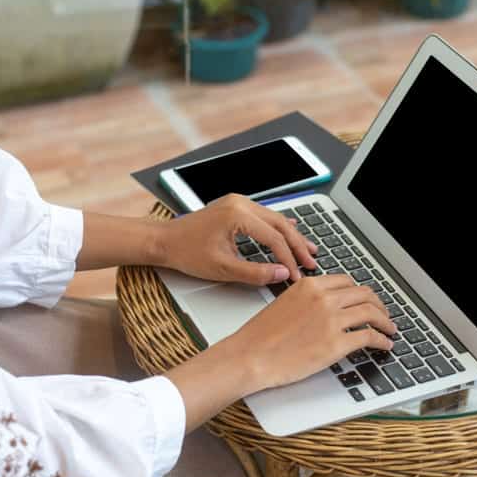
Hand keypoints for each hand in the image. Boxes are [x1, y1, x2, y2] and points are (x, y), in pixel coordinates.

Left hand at [157, 194, 317, 285]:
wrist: (165, 240)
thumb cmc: (187, 252)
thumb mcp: (223, 269)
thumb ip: (255, 273)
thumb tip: (282, 274)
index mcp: (238, 215)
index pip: (274, 238)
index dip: (289, 258)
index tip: (298, 274)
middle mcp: (240, 203)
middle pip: (280, 224)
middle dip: (298, 245)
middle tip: (312, 261)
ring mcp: (237, 202)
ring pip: (274, 218)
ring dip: (291, 235)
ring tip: (309, 248)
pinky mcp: (234, 207)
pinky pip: (263, 215)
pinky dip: (278, 227)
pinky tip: (290, 229)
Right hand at [223, 275, 395, 390]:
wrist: (249, 356)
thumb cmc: (259, 337)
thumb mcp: (284, 305)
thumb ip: (307, 301)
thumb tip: (326, 310)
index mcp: (309, 286)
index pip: (346, 282)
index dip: (361, 292)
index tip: (366, 300)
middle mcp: (323, 298)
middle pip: (364, 294)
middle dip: (378, 305)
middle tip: (383, 315)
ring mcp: (331, 320)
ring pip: (372, 313)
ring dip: (386, 322)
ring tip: (390, 330)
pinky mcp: (336, 343)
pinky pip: (369, 337)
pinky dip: (382, 340)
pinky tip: (384, 345)